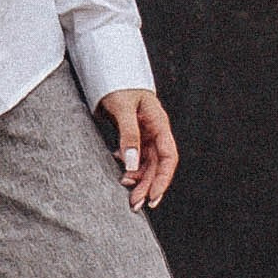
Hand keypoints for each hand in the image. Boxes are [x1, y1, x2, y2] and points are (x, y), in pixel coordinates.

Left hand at [97, 88, 177, 211]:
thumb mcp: (123, 108)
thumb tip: (130, 164)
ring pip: (147, 164)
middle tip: (135, 205)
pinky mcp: (135, 136)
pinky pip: (136, 157)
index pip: (168, 157)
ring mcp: (146, 134)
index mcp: (159, 123)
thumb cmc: (118, 85)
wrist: (109, 71)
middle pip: (157, 165)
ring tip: (127, 193)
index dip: (163, 179)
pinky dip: (129, 167)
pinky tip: (119, 170)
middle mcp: (156, 131)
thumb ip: (128, 135)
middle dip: (148, 186)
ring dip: (139, 180)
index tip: (153, 197)